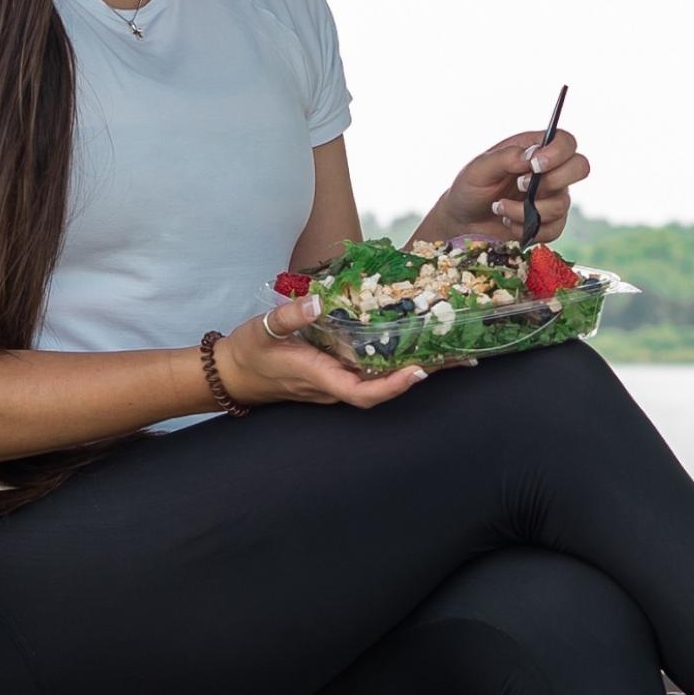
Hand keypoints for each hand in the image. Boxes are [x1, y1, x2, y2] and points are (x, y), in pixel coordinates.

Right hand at [215, 296, 474, 408]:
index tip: (419, 371)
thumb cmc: (249, 351)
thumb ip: (289, 317)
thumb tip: (318, 302)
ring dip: (417, 369)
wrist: (233, 373)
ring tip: (453, 352)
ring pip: (382, 382)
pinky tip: (418, 347)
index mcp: (318, 376)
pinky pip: (373, 373)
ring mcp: (337, 382)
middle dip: (422, 375)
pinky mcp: (338, 374)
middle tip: (460, 357)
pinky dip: (398, 363)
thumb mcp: (262, 329)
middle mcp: (334, 386)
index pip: (362, 392)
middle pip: (384, 389)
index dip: (393, 386)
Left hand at [433, 128, 590, 245]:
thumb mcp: (479, 168)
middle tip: (520, 186)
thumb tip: (530, 157)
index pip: (565, 142)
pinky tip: (508, 223)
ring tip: (501, 209)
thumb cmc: (470, 188)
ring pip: (562, 204)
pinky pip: (554, 229)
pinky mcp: (549, 223)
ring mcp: (552, 198)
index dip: (559, 152)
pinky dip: (527, 229)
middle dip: (553, 181)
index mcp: (534, 149)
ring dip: (527, 211)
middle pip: (580, 167)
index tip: (535, 165)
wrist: (463, 222)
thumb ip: (505, 158)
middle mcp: (549, 171)